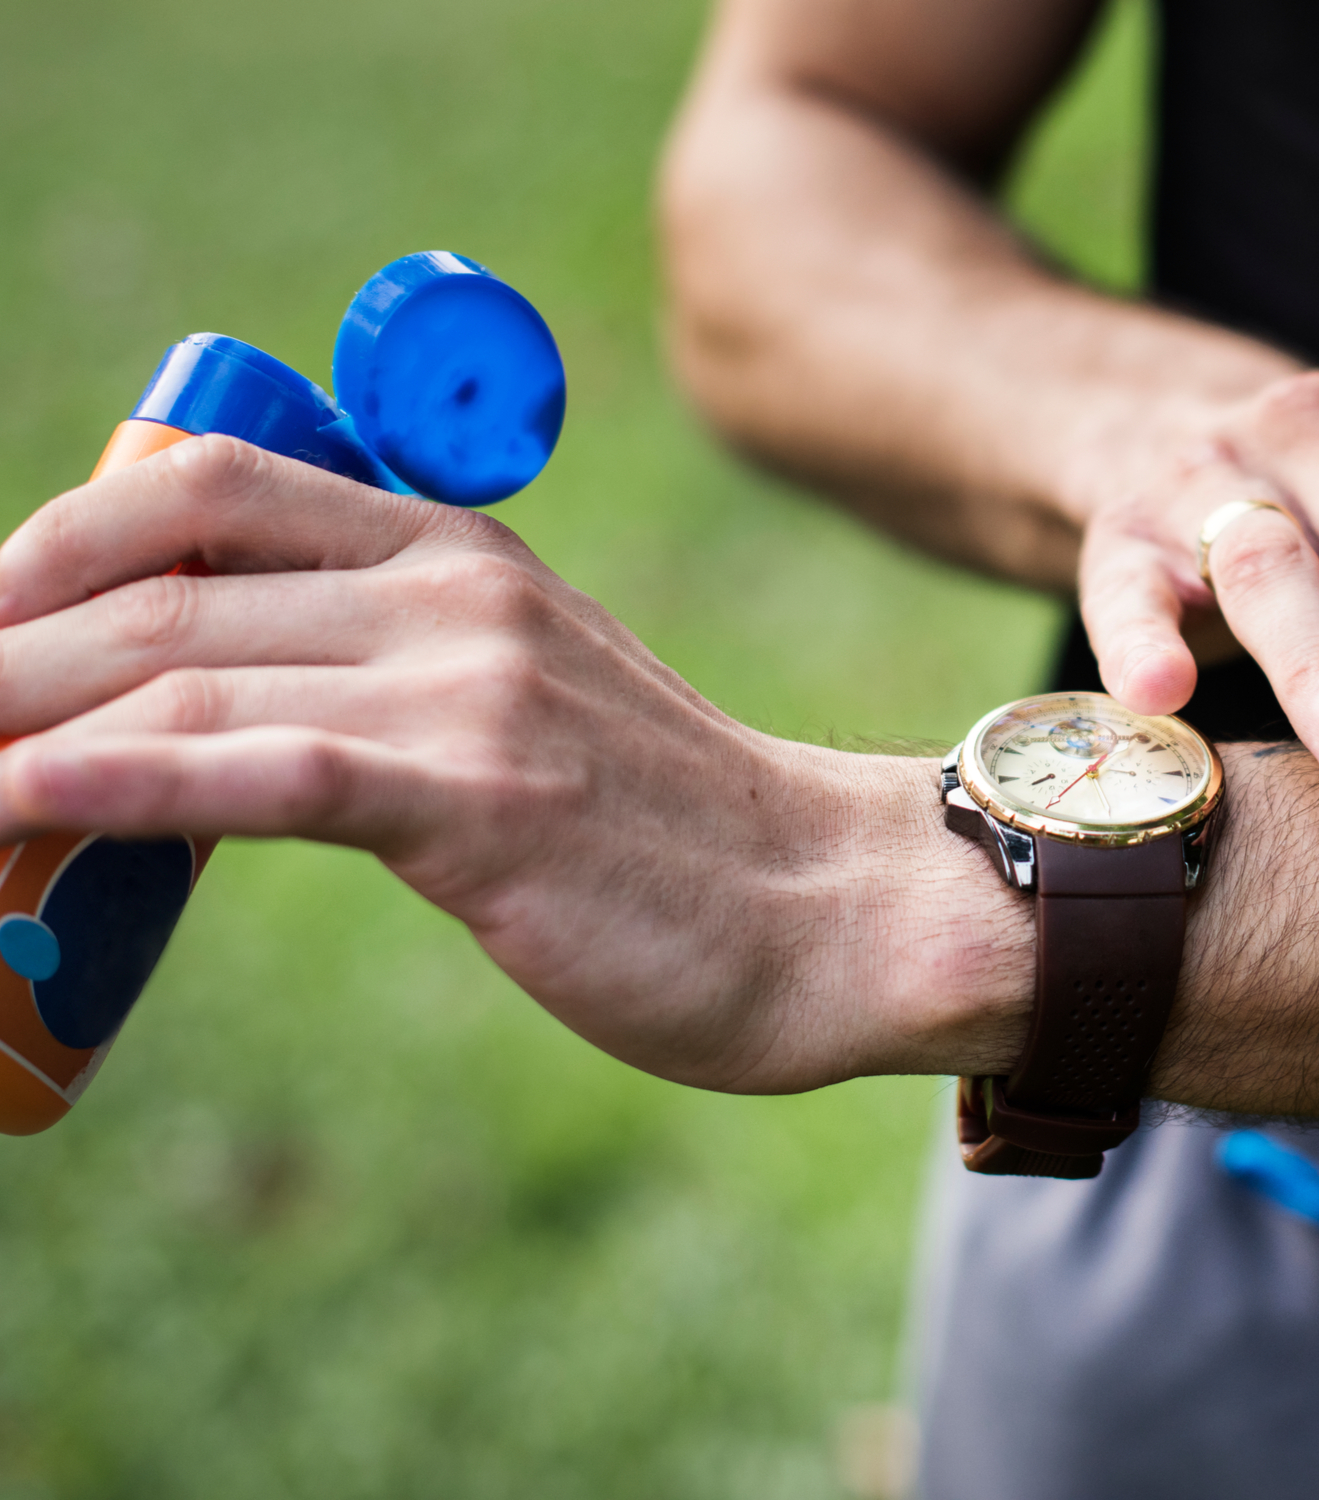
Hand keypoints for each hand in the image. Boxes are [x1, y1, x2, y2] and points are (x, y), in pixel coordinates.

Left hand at [0, 438, 1031, 1092]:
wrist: (830, 906)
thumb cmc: (667, 830)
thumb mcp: (524, 705)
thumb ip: (387, 677)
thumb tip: (208, 718)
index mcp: (458, 553)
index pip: (204, 490)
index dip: (46, 544)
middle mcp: (453, 595)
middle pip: (159, 592)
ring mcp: (470, 689)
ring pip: (184, 676)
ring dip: (14, 730)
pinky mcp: (483, 798)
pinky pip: (263, 771)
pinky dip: (118, 781)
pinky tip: (24, 802)